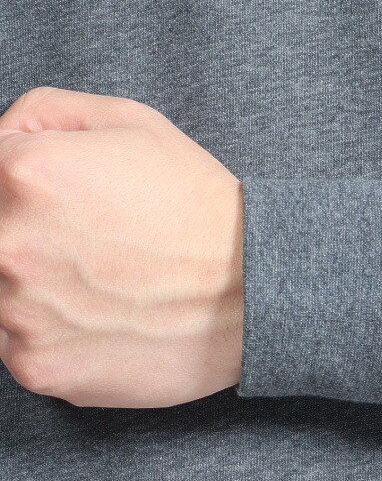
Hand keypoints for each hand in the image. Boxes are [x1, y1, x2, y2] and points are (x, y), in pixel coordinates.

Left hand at [0, 87, 243, 407]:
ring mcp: (17, 312)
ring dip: (34, 287)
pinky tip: (103, 318)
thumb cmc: (199, 206)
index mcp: (20, 173)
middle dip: (27, 237)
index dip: (21, 186)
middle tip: (86, 246)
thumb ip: (38, 113)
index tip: (60, 205)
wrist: (257, 291)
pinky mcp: (37, 367)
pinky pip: (18, 345)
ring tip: (99, 283)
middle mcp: (5, 243)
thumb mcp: (131, 121)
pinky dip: (53, 334)